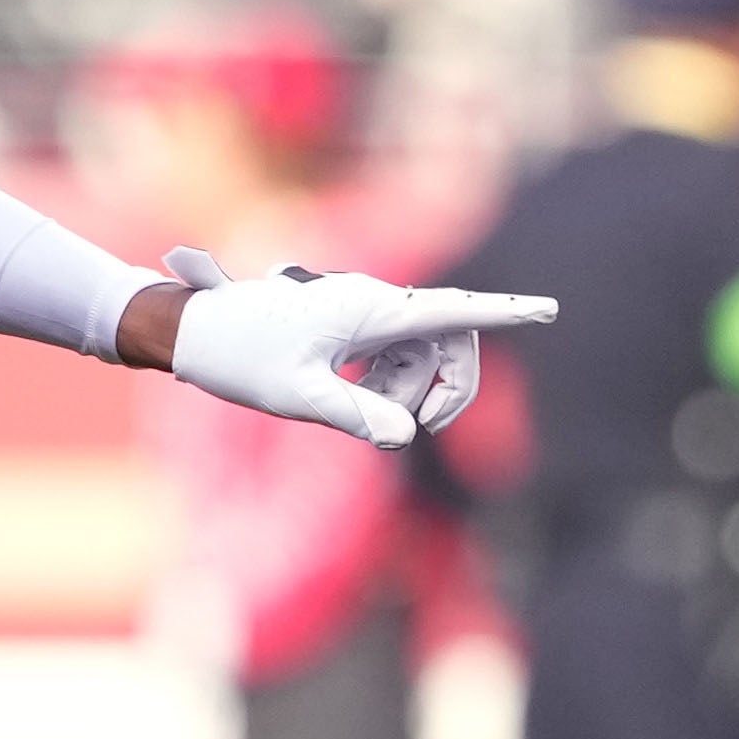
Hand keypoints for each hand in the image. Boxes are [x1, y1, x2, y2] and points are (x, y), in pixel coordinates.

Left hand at [157, 250, 552, 448]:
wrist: (192, 331)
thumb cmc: (240, 359)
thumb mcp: (297, 396)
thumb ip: (354, 414)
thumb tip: (402, 437)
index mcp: (371, 310)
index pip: (453, 311)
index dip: (503, 311)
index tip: (546, 309)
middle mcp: (375, 301)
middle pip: (447, 340)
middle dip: (446, 386)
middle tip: (417, 429)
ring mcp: (363, 309)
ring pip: (420, 351)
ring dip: (406, 388)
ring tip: (358, 410)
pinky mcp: (349, 321)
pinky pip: (393, 351)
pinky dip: (385, 380)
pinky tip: (346, 393)